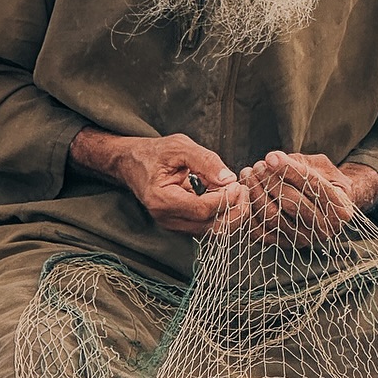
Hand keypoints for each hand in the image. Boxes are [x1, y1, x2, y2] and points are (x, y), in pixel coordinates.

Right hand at [71, 128, 247, 234]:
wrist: (132, 163)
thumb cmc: (154, 153)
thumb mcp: (180, 147)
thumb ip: (206, 161)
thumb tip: (230, 179)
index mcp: (162, 200)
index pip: (202, 209)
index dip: (225, 199)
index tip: (238, 184)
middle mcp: (167, 218)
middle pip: (210, 227)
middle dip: (234, 211)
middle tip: (245, 190)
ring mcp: (173, 224)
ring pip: (211, 231)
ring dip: (231, 214)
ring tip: (239, 192)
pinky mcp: (180, 224)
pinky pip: (207, 226)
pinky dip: (222, 214)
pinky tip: (228, 197)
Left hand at [239, 151, 377, 244]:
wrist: (325, 207)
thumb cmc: (323, 181)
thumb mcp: (320, 167)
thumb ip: (298, 162)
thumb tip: (271, 160)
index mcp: (340, 209)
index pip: (312, 186)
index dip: (289, 170)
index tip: (271, 157)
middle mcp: (324, 229)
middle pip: (291, 203)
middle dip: (270, 181)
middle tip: (258, 166)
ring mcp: (302, 240)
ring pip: (273, 217)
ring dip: (256, 193)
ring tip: (249, 174)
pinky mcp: (283, 245)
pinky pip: (259, 232)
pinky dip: (249, 211)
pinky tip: (246, 192)